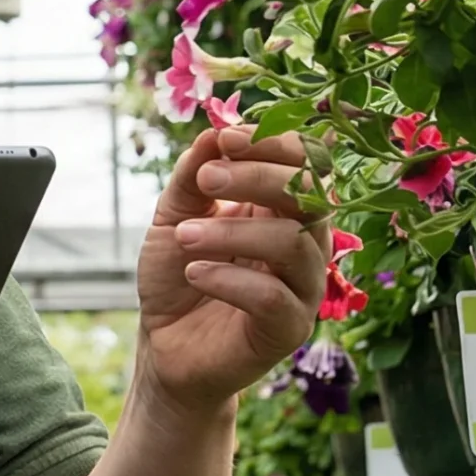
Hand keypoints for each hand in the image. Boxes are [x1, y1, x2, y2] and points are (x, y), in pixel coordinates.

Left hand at [133, 126, 326, 414]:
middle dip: (258, 177)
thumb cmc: (176, 275)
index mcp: (282, 208)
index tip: (227, 139)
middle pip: (312, 196)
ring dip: (234, 232)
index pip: (305, 162)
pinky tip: (195, 274)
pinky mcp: (290, 329)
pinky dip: (230, 279)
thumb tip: (215, 131)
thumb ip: (194, 176)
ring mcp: (303, 287)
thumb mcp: (173, 216)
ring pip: (294, 245)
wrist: (163, 343)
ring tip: (185, 236)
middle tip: (206, 180)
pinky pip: (275, 297)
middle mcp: (304, 243)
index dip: (273, 143)